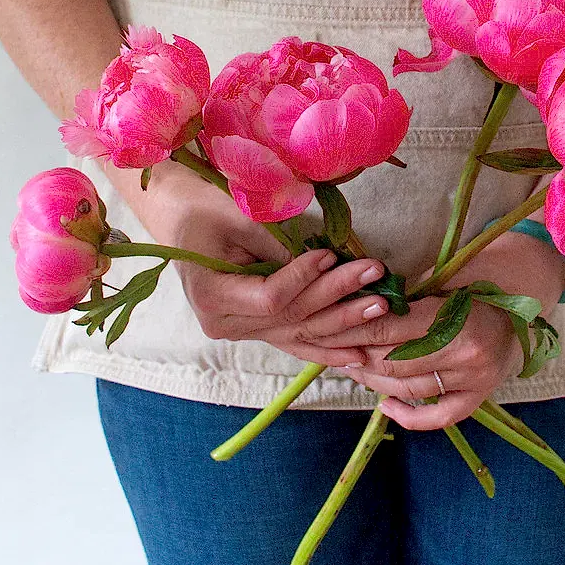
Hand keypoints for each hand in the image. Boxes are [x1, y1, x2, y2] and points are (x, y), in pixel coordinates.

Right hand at [137, 164, 414, 366]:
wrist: (185, 221)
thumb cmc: (207, 210)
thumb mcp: (236, 218)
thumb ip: (275, 244)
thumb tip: (324, 261)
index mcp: (211, 297)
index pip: (270, 298)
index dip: (303, 279)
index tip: (330, 254)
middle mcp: (225, 325)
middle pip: (291, 317)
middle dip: (337, 295)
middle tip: (374, 274)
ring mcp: (242, 333)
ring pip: (299, 334)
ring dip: (343, 323)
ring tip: (380, 305)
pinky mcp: (257, 331)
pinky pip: (296, 343)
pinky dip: (327, 349)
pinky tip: (358, 355)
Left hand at [341, 230, 564, 429]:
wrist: (524, 289)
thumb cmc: (477, 275)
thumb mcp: (442, 276)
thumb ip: (406, 298)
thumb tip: (358, 309)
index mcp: (453, 318)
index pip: (389, 331)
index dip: (355, 330)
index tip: (331, 326)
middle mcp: (465, 354)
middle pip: (394, 363)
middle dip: (359, 356)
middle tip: (335, 349)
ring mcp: (474, 379)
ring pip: (410, 388)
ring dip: (374, 381)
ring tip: (353, 368)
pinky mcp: (480, 395)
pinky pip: (439, 416)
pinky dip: (409, 416)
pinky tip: (385, 406)